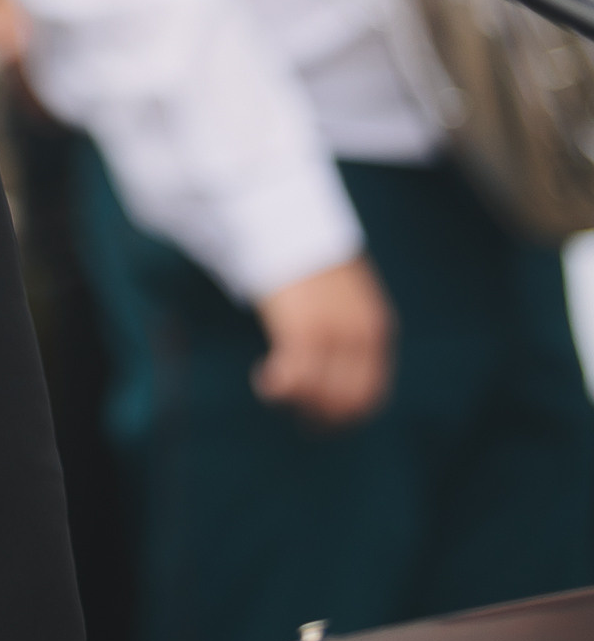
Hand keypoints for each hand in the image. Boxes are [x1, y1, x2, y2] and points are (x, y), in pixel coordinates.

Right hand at [251, 257, 393, 424]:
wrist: (288, 218)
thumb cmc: (308, 255)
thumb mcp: (343, 292)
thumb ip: (347, 323)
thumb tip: (337, 356)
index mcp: (375, 329)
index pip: (370, 395)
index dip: (346, 416)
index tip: (323, 421)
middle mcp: (360, 336)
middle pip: (347, 402)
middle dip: (322, 416)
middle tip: (298, 417)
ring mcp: (333, 333)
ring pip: (321, 395)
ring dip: (298, 403)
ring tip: (278, 394)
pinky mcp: (303, 329)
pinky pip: (295, 377)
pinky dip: (279, 388)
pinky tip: (264, 382)